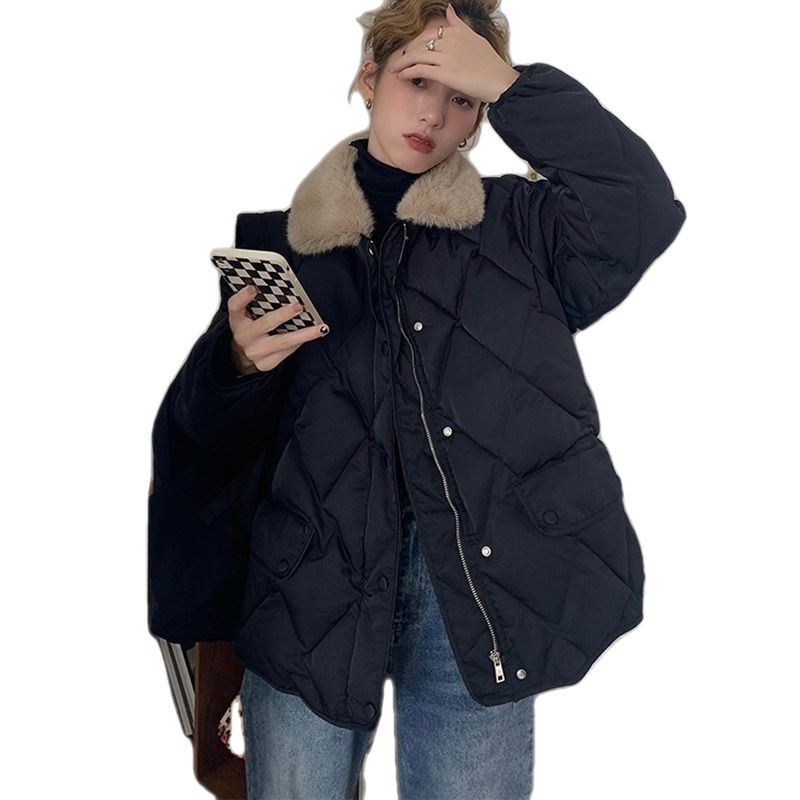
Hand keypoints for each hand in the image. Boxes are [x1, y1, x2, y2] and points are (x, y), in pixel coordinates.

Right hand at [227, 285, 328, 374]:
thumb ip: (256, 303)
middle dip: (283, 315)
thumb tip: (283, 288)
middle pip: (265, 324)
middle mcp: (244, 336)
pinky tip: (314, 334)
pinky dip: (301, 342)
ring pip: (283, 342)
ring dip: (304, 334)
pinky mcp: (266, 364)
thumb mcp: (245, 314)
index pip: (235, 306)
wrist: (241, 355)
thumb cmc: (249, 328)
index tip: (253, 288)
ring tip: (321, 328)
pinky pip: (288, 352)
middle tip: (298, 307)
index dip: (243, 297)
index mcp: (237, 320)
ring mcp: (255, 352)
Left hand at [387, 4, 518, 103]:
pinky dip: (408, 72)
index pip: (428, 34)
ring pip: (416, 56)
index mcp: (456, 31)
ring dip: (402, 62)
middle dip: (405, 52)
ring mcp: (447, 56)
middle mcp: (450, 41)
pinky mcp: (445, 72)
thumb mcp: (475, 38)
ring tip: (394, 68)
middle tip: (396, 60)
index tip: (408, 51)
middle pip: (419, 44)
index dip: (415, 43)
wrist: (499, 81)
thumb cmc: (490, 64)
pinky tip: (401, 75)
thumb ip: (459, 25)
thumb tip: (449, 10)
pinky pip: (420, 69)